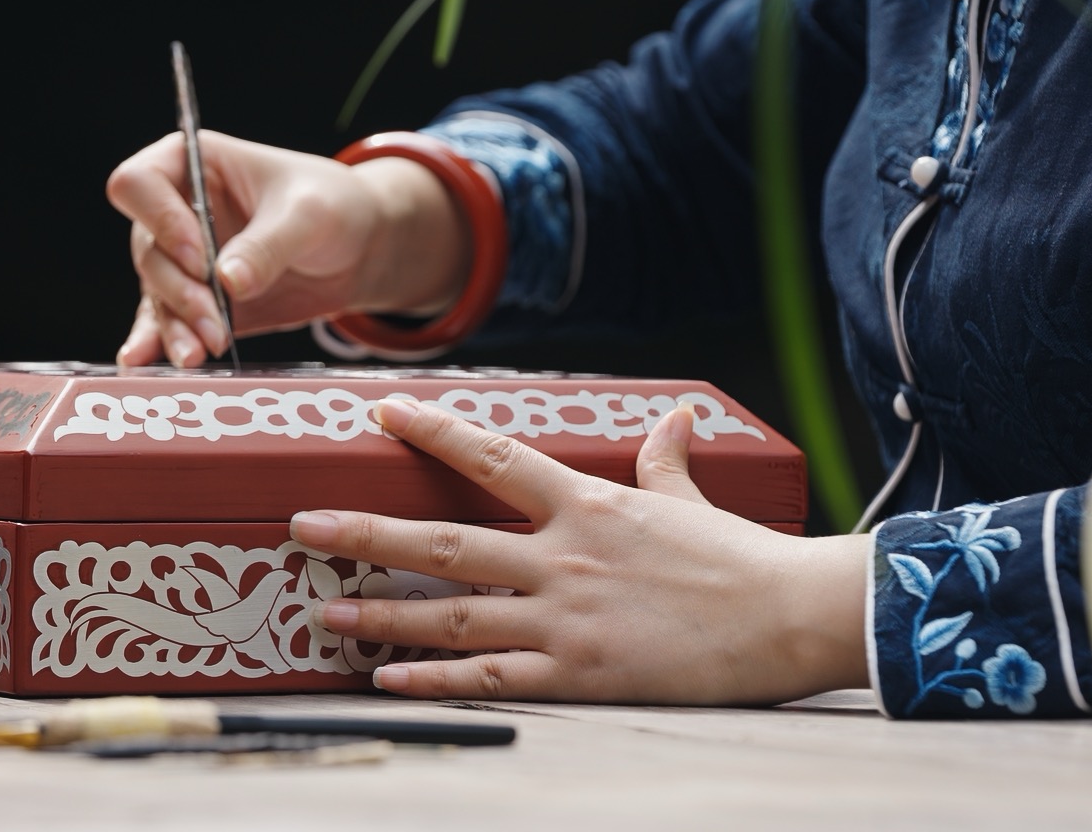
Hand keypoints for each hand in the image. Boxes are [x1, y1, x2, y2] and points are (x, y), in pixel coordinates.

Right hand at [105, 131, 469, 366]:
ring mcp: (182, 259)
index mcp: (191, 164)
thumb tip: (227, 283)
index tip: (200, 258)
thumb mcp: (308, 214)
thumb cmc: (331, 205)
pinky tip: (143, 362)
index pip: (139, 184)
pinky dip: (159, 343)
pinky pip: (167, 323)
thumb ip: (268, 245)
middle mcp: (175, 210)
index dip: (160, 221)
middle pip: (147, 250)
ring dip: (176, 326)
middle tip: (215, 323)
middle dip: (180, 291)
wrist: (358, 247)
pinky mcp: (196, 302)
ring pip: (156, 293)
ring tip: (199, 355)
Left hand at [289, 398, 872, 705]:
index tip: (381, 413)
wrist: (788, 616)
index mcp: (587, 504)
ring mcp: (565, 618)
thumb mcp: (693, 498)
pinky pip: (489, 678)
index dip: (431, 432)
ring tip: (324, 610)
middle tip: (304, 525)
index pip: (491, 456)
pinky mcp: (577, 674)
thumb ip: (666, 460)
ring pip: (451, 613)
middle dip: (366, 530)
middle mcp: (562, 557)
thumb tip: (673, 419)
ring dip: (381, 612)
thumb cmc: (742, 557)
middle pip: (444, 539)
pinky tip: (387, 679)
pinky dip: (432, 679)